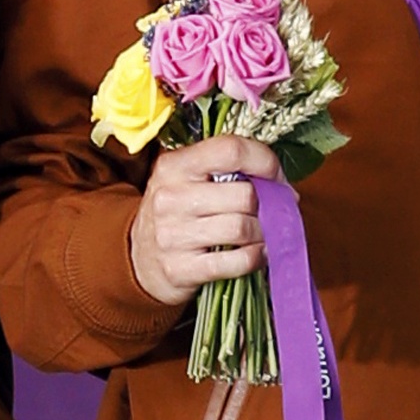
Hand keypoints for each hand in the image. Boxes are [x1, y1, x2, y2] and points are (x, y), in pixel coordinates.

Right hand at [128, 134, 281, 305]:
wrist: (139, 260)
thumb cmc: (176, 213)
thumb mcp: (187, 179)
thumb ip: (225, 170)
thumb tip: (281, 184)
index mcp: (175, 165)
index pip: (231, 150)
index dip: (265, 162)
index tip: (276, 177)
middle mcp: (170, 197)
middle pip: (245, 195)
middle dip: (268, 205)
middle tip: (272, 211)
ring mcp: (173, 235)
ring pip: (243, 228)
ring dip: (264, 232)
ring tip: (263, 232)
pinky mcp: (181, 269)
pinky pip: (238, 261)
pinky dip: (257, 257)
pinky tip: (258, 253)